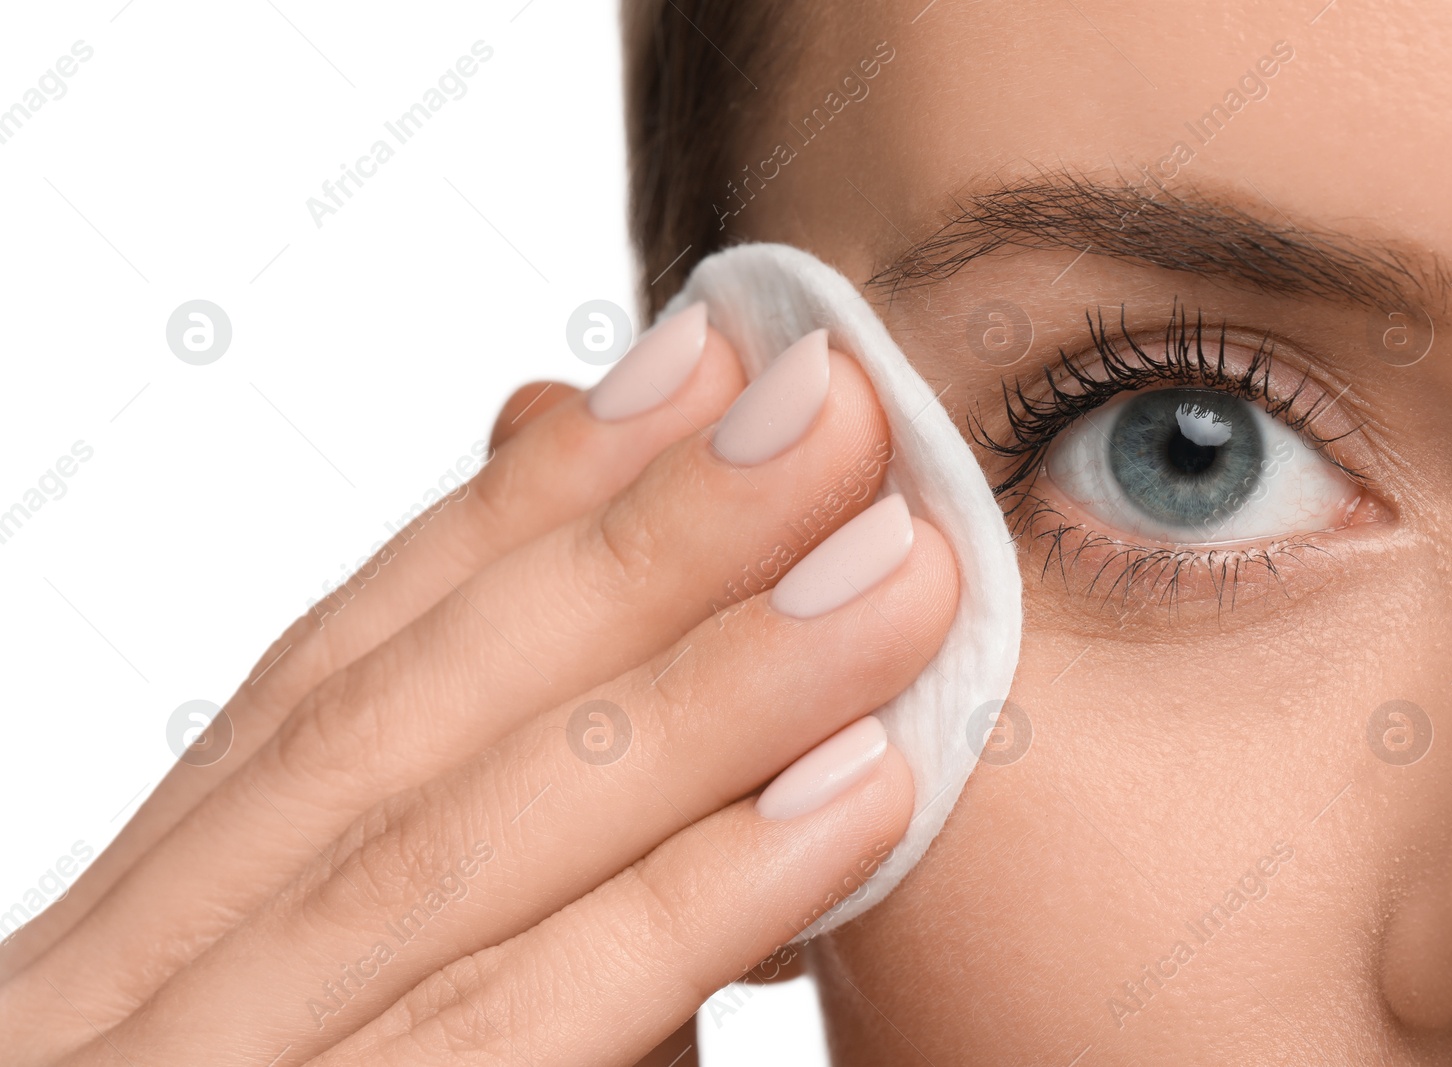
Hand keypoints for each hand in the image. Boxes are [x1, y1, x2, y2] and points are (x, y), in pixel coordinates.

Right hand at [0, 311, 957, 1065]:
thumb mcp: (375, 1009)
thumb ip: (503, 881)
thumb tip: (686, 733)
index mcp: (144, 940)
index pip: (346, 666)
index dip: (526, 500)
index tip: (687, 359)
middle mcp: (123, 997)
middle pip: (410, 713)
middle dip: (638, 542)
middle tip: (827, 402)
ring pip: (460, 844)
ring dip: (702, 689)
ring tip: (890, 563)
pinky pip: (499, 1039)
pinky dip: (680, 907)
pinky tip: (848, 799)